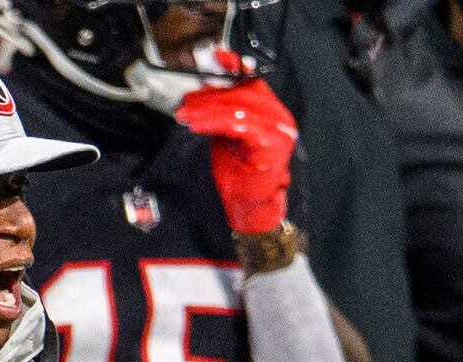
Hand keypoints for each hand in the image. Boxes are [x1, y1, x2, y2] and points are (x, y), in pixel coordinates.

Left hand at [174, 78, 297, 234]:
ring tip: (184, 114)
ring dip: (206, 109)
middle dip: (209, 95)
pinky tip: (196, 125)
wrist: (249, 203)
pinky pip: (239, 125)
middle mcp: (279, 116)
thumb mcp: (227, 135)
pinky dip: (214, 122)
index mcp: (271, 111)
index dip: (233, 67)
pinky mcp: (271, 143)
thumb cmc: (239, 172)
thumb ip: (221, 112)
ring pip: (238, 107)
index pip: (252, 81)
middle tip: (185, 101)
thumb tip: (201, 90)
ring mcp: (278, 129)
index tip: (213, 57)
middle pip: (242, 92)